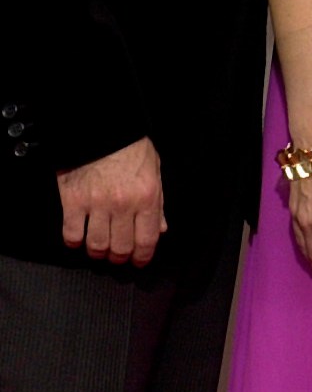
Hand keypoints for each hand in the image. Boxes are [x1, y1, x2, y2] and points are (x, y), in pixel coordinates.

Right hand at [56, 137, 165, 265]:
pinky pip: (71, 234)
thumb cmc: (132, 149)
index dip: (143, 256)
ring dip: (98, 252)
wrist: (102, 129)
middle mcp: (123, 204)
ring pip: (96, 245)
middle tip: (118, 256)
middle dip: (120, 257)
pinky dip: (74, 242)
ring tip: (99, 249)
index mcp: (148, 196)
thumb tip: (159, 230)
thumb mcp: (155, 171)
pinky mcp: (72, 201)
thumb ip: (158, 203)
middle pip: (121, 247)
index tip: (139, 262)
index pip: (147, 238)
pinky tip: (78, 238)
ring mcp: (96, 204)